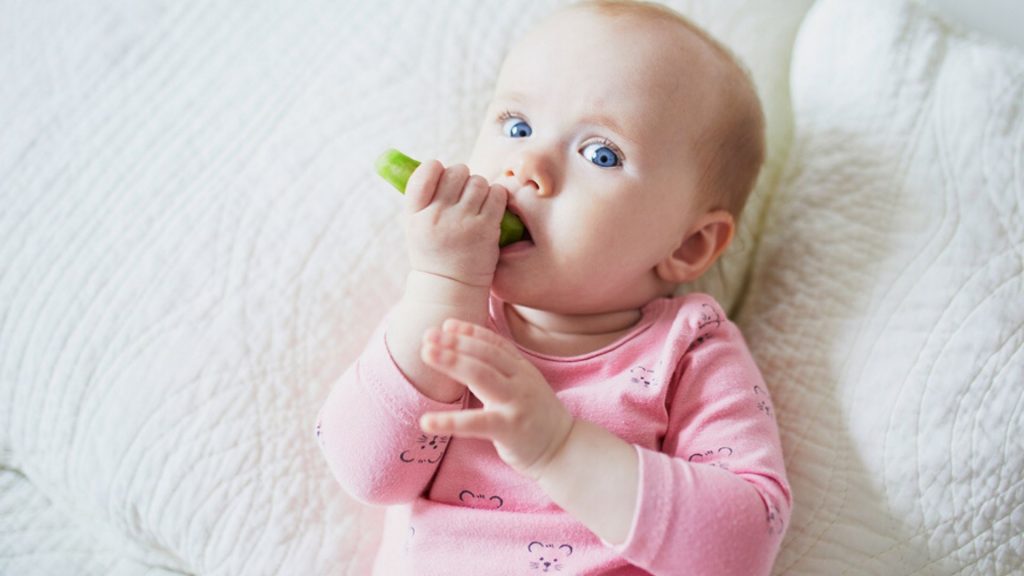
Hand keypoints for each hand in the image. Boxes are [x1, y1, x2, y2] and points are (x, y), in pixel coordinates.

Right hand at [403, 161, 508, 288]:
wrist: (450, 288)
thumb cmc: (434, 253)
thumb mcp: (416, 227)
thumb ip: (422, 199)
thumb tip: (435, 165)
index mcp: (415, 214)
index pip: (426, 171)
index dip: (437, 168)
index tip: (442, 179)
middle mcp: (436, 216)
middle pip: (456, 172)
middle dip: (462, 178)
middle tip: (463, 194)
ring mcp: (462, 222)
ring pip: (478, 181)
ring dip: (481, 188)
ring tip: (476, 204)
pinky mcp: (486, 229)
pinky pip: (497, 194)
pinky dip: (497, 197)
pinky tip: (491, 208)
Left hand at [418, 318, 574, 478]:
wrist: (565, 449)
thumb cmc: (535, 417)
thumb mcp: (522, 385)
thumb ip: (500, 368)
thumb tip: (468, 350)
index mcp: (522, 369)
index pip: (495, 344)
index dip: (470, 332)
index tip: (446, 324)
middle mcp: (521, 381)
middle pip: (485, 355)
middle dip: (455, 343)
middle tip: (428, 335)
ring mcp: (517, 403)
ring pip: (482, 376)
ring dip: (452, 362)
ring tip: (426, 353)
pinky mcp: (511, 429)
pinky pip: (477, 422)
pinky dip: (451, 421)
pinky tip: (426, 422)